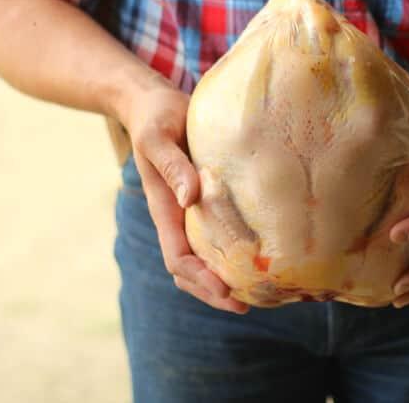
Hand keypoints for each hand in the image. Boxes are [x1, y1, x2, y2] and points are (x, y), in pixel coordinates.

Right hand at [122, 75, 249, 313]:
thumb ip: (172, 166)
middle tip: (247, 305)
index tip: (226, 291)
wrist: (152, 103)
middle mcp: (176, 216)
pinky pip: (215, 236)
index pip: (178, 258)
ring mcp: (189, 211)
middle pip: (189, 270)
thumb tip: (189, 198)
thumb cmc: (155, 117)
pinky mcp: (204, 199)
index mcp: (164, 208)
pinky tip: (255, 257)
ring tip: (255, 292)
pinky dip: (230, 254)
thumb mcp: (159, 137)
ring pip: (201, 258)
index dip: (200, 279)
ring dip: (222, 279)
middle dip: (213, 292)